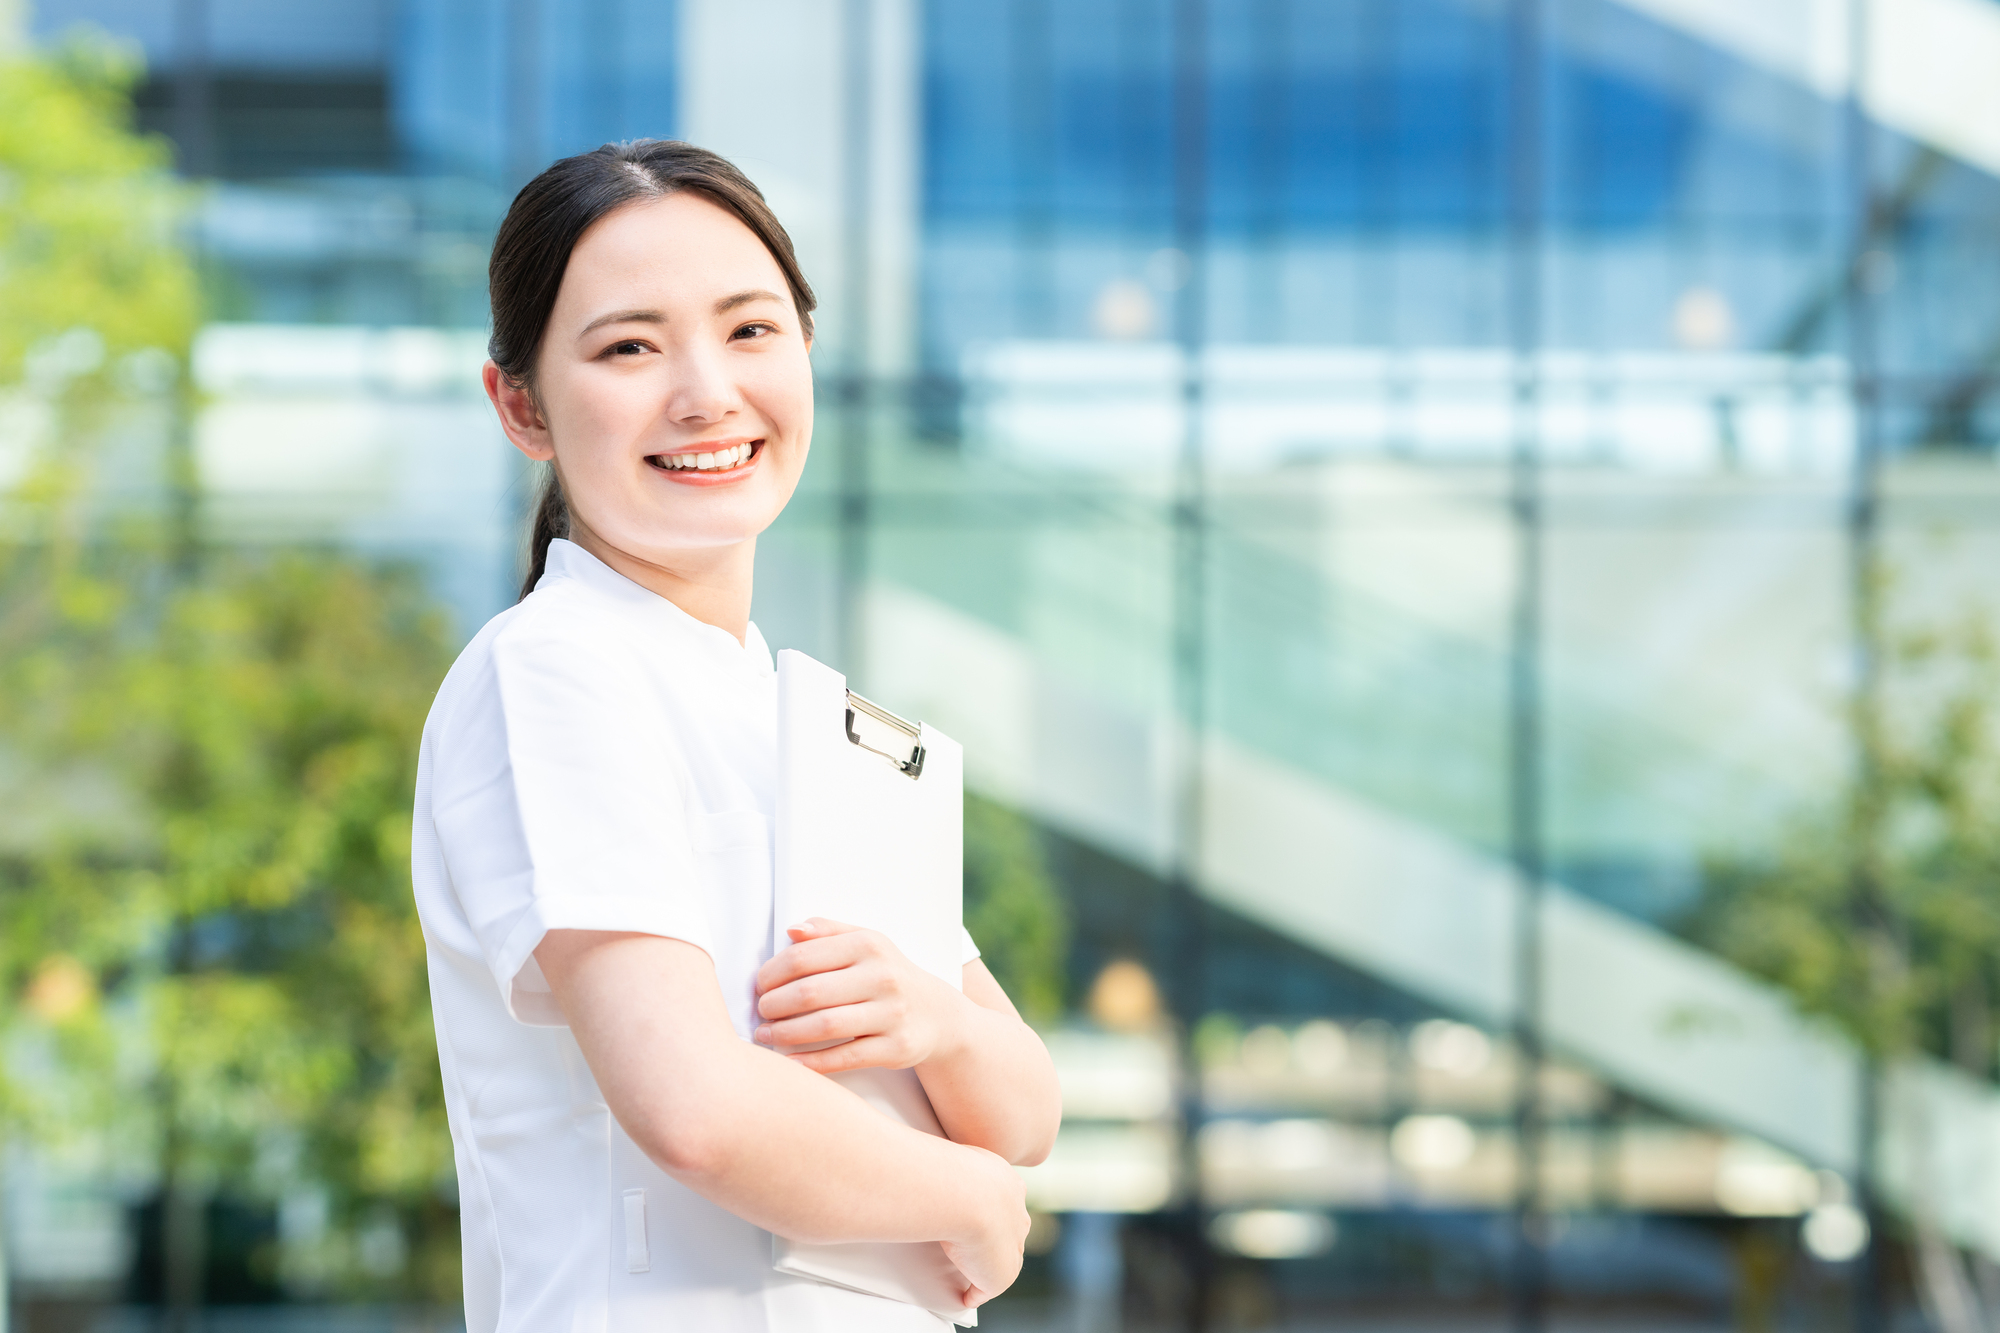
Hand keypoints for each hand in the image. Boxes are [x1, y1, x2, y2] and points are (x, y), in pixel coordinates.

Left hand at [753, 918, 964, 1073]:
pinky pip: (844, 1058)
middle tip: (760, 1012)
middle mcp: (882, 977)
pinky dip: (810, 1062)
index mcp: (868, 945)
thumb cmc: (887, 975)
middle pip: (809, 992)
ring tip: (766, 1035)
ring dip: (785, 1033)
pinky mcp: (895, 1048)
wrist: (937, 1014)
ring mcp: (891, 1014)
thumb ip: (828, 931)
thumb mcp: (866, 943)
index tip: (759, 985)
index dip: (771, 973)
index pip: (803, 956)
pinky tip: (789, 1062)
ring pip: (824, 1026)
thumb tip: (792, 930)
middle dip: (774, 1005)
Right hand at [940, 1145, 1029, 1306]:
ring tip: (964, 1271)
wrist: (964, 1194)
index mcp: (1010, 1185)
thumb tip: (930, 1160)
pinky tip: (964, 1295)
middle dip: (997, 1241)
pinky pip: (987, 1288)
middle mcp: (1018, 1215)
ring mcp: (1013, 1247)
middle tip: (971, 1246)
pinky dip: (975, 1293)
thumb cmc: (951, 1170)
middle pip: (1010, 1233)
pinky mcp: (1001, 1275)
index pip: (1006, 1204)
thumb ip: (950, 1166)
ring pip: (1000, 1260)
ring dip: (984, 1267)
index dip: (991, 1212)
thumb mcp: (955, 1157)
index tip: (975, 1216)